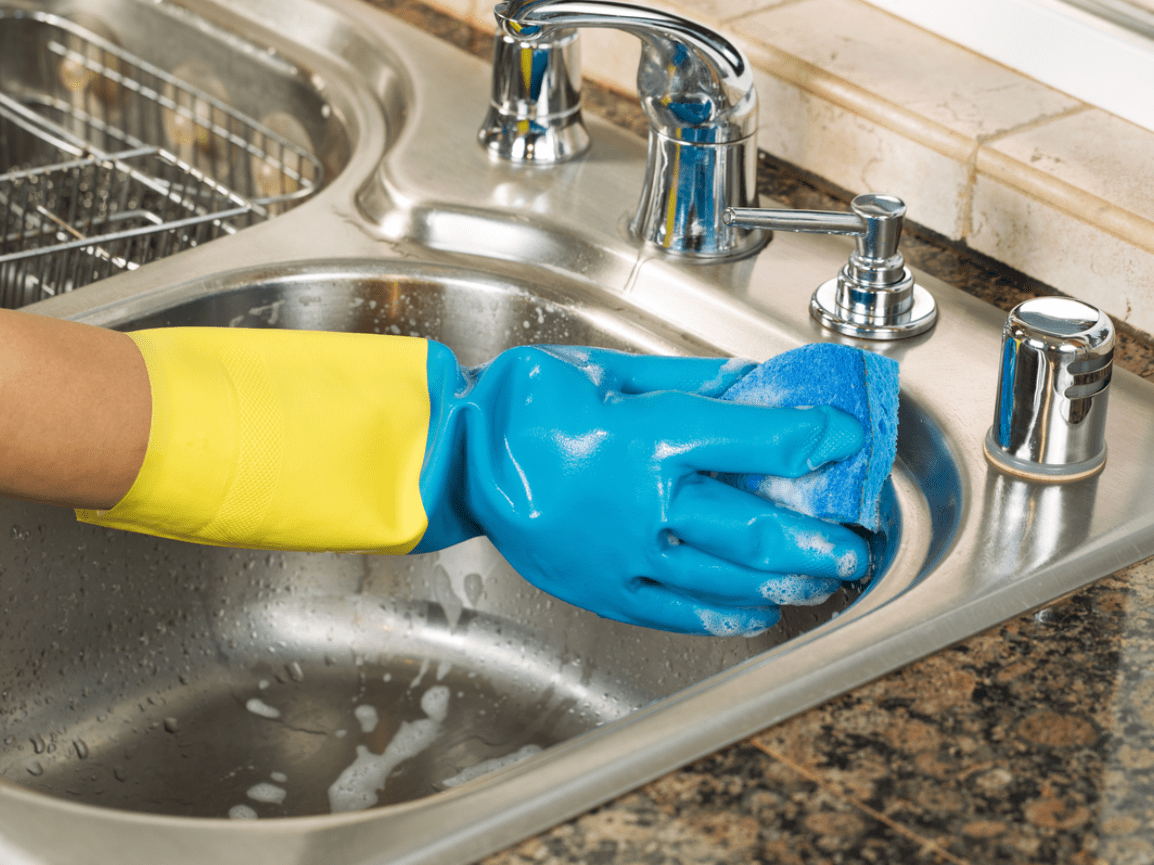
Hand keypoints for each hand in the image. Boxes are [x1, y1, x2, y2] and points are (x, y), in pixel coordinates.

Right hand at [416, 344, 869, 634]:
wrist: (453, 459)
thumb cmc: (522, 405)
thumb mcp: (604, 370)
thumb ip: (682, 380)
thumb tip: (746, 383)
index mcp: (646, 438)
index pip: (756, 440)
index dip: (814, 439)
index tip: (844, 439)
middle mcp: (645, 504)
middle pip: (754, 526)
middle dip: (816, 537)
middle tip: (855, 544)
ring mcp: (626, 555)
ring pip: (725, 577)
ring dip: (784, 581)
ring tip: (822, 580)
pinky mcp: (604, 588)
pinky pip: (674, 611)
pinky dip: (722, 615)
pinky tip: (755, 612)